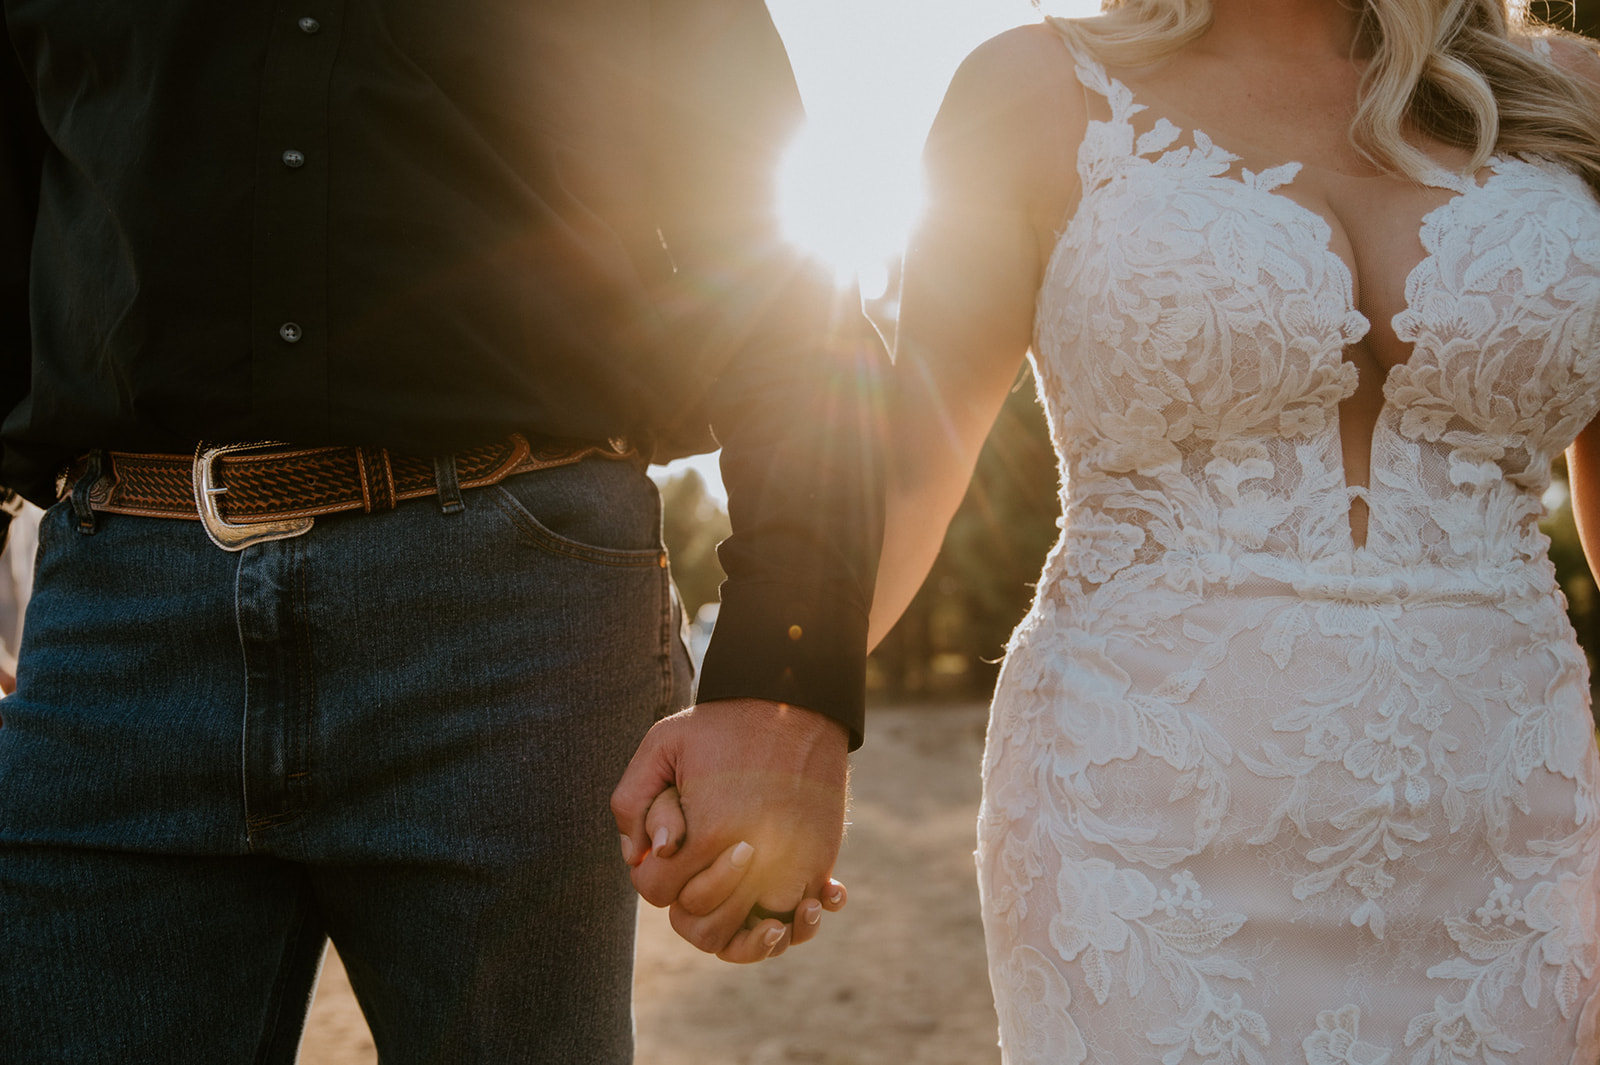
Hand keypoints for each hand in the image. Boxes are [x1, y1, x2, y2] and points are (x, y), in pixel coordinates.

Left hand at [611, 697, 849, 961]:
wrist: (795, 704)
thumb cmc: (723, 725)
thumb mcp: (661, 744)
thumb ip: (632, 801)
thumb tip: (639, 856)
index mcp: (709, 831)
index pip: (659, 892)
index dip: (652, 874)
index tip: (664, 850)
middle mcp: (754, 858)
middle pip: (702, 924)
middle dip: (687, 898)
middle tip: (694, 864)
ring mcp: (792, 866)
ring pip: (753, 936)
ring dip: (736, 920)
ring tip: (728, 888)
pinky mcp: (820, 864)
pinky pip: (800, 922)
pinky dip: (785, 924)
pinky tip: (774, 907)